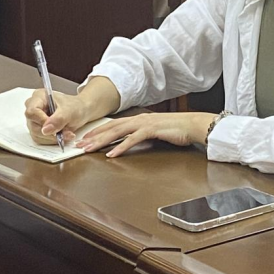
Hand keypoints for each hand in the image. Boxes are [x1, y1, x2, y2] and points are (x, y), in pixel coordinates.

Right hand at [24, 90, 92, 144]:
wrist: (81, 111)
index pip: (32, 112)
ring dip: (53, 138)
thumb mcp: (70, 111)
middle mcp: (33, 108)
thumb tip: (45, 130)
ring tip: (67, 133)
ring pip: (36, 134)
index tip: (55, 127)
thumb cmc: (75, 106)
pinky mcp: (37, 129)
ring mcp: (34, 120)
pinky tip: (63, 135)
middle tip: (67, 132)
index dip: (42, 121)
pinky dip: (53, 140)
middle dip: (51, 132)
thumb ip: (58, 119)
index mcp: (38, 97)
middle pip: (33, 125)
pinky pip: (40, 139)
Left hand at [77, 112, 215, 157]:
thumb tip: (131, 142)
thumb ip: (142, 135)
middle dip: (94, 136)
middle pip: (111, 127)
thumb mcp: (155, 131)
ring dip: (102, 141)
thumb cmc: (177, 129)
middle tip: (80, 144)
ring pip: (118, 132)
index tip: (86, 138)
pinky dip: (121, 147)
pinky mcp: (152, 130)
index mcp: (139, 119)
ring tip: (89, 149)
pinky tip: (112, 154)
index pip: (114, 125)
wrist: (193, 125)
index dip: (98, 131)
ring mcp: (145, 124)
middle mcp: (139, 119)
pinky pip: (132, 139)